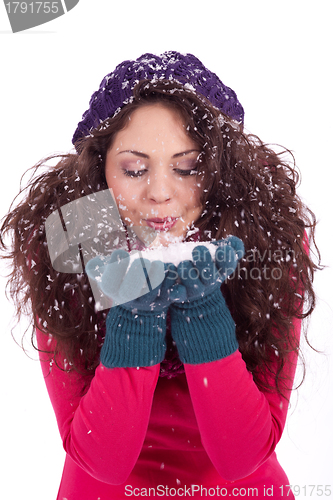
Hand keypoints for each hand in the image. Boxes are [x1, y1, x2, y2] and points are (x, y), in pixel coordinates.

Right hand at [86, 249, 177, 311]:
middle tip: (140, 260)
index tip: (119, 252)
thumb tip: (93, 264)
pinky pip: (168, 292)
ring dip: (155, 276)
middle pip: (130, 291)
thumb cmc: (122, 281)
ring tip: (158, 263)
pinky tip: (171, 268)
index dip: (113, 268)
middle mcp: (128, 298)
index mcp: (113, 290)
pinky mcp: (163, 300)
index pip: (109, 283)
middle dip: (135, 274)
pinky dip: (171, 280)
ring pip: (151, 292)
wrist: (140, 305)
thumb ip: (98, 268)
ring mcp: (146, 301)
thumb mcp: (108, 275)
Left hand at [169, 236, 243, 364]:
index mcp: (221, 270)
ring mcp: (195, 289)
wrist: (193, 281)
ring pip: (194, 285)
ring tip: (183, 263)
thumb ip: (230, 245)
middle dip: (205, 262)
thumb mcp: (218, 251)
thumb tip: (235, 242)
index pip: (228, 265)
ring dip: (189, 274)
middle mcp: (210, 282)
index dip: (226, 259)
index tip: (222, 249)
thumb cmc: (207, 261)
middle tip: (199, 249)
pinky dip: (176, 292)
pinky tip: (172, 287)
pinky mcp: (181, 294)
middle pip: (210, 276)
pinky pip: (179, 294)